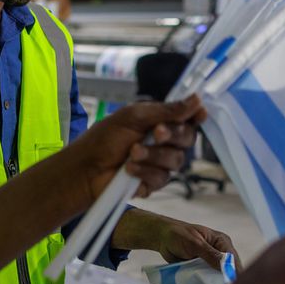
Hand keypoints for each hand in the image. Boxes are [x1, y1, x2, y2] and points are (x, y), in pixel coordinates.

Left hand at [68, 96, 206, 199]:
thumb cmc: (105, 138)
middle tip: (155, 133)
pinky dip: (145, 171)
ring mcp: (160, 164)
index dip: (196, 116)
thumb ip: (166, 111)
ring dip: (153, 155)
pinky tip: (129, 169)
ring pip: (176, 160)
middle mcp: (164, 143)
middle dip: (172, 135)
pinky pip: (162, 178)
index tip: (199, 114)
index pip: (187, 119)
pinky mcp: (153, 183)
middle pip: (187, 139)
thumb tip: (197, 99)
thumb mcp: (133, 117)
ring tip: (131, 152)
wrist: (85, 168)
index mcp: (160, 122)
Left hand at [155, 217, 242, 271]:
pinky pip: (209, 279)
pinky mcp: (203, 269)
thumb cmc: (178, 235)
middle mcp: (219, 252)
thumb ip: (210, 254)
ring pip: (220, 276)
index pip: (232, 259)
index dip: (234, 273)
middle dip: (227, 281)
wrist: (163, 238)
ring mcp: (211, 262)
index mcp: (221, 242)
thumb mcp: (195, 243)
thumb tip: (226, 266)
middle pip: (229, 270)